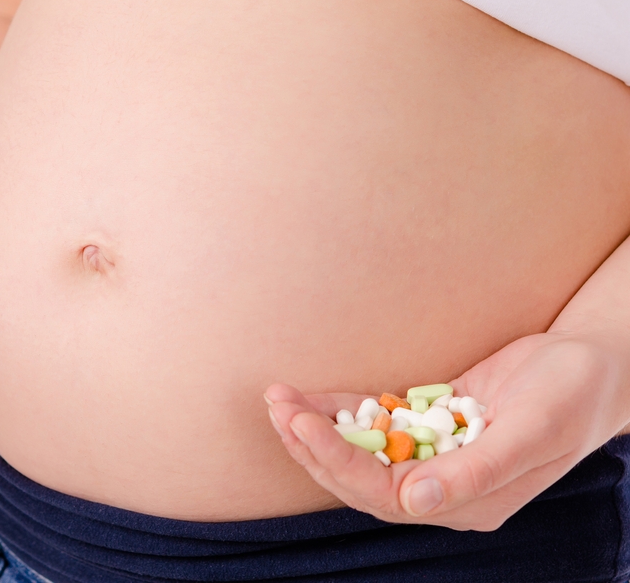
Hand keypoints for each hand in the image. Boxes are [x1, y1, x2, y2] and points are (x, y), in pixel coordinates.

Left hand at [265, 329, 629, 530]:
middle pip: (359, 477)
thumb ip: (477, 471)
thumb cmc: (572, 396)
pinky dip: (340, 411)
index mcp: (467, 503)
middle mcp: (442, 487)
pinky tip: (309, 397)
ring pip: (359, 451)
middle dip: (312, 444)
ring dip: (317, 428)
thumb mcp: (534, 431)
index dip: (337, 461)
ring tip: (279, 398)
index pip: (384, 494)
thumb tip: (413, 503)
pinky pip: (374, 423)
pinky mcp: (427, 424)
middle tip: (277, 404)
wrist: (591, 365)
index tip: (301, 425)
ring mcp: (432, 455)